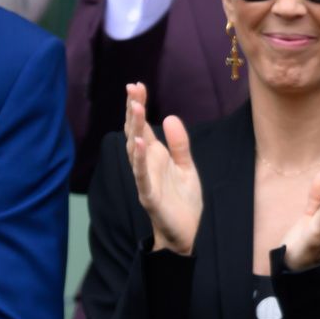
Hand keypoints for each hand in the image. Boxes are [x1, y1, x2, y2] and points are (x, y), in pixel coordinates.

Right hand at [123, 83, 201, 256]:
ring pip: (135, 151)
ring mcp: (145, 179)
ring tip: (135, 107)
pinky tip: (139, 142)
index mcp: (154, 157)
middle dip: (132, 111)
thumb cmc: (183, 201)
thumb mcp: (186, 166)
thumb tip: (169, 117)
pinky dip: (139, 159)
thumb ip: (179, 144)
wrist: (187, 233)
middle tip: (132, 88)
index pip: (142, 126)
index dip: (138, 106)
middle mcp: (146, 165)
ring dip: (134, 129)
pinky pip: (141, 175)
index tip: (137, 85)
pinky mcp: (149, 195)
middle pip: (135, 132)